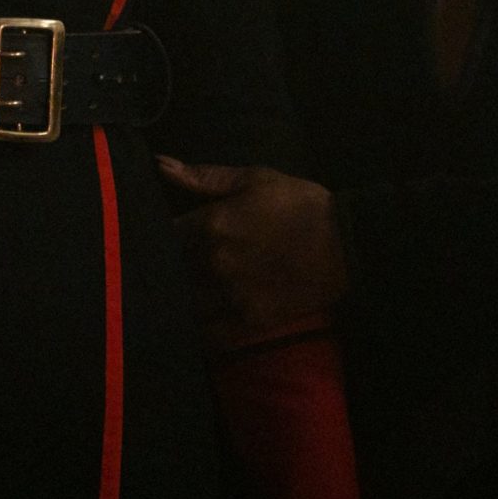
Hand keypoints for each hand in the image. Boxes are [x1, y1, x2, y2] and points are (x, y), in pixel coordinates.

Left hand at [158, 158, 346, 342]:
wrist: (347, 243)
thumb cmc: (300, 203)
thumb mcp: (253, 179)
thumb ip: (202, 177)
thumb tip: (158, 164)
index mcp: (212, 225)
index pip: (163, 235)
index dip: (153, 236)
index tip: (149, 236)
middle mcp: (215, 263)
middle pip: (170, 271)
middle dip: (162, 267)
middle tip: (157, 266)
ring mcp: (232, 296)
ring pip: (185, 303)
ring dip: (177, 298)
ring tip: (171, 294)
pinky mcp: (250, 321)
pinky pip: (209, 335)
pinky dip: (197, 331)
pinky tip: (193, 322)